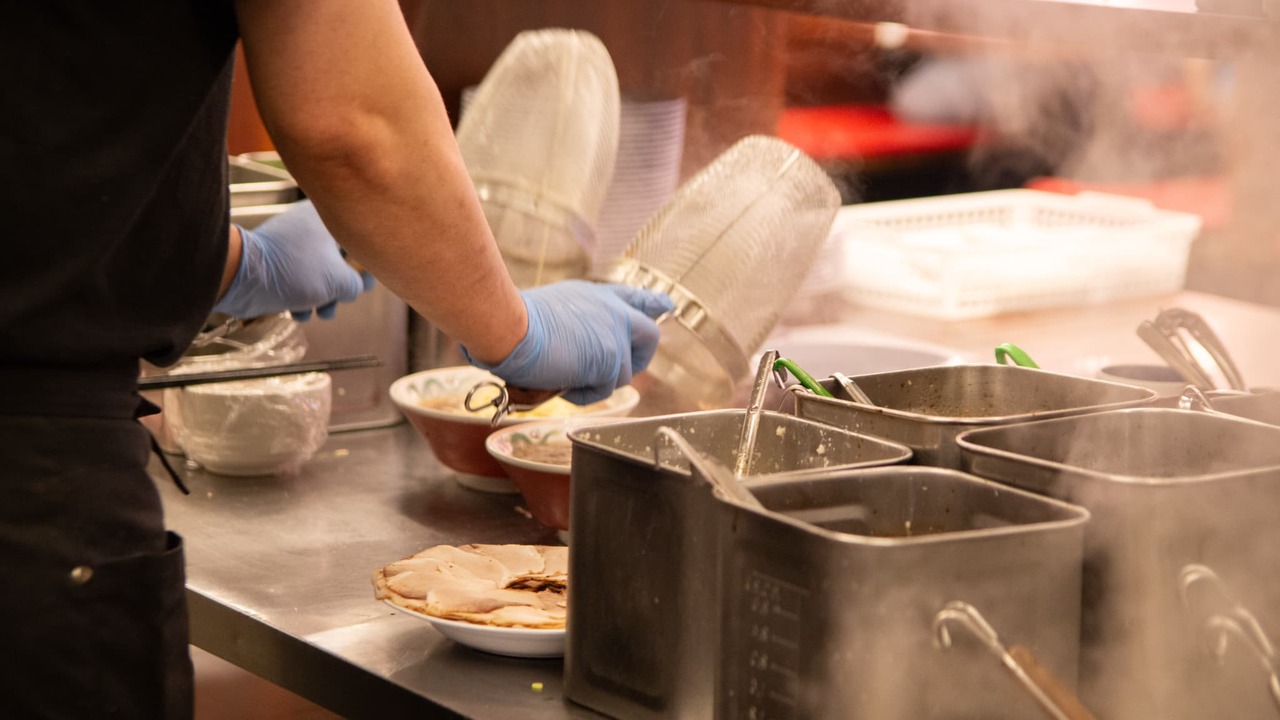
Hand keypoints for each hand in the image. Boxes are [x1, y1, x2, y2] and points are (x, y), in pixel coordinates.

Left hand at [213, 200, 372, 320]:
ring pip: (317, 271)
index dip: (368, 265)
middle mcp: (308, 224)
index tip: (367, 284)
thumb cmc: (295, 272)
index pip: (358, 239)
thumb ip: (356, 284)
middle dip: (339, 288)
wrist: (242, 276)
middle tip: (339, 301)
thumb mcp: (338, 281)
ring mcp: (289, 241)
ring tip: (320, 312)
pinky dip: (302, 295)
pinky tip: (298, 312)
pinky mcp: (274, 259)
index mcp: (326, 218)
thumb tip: (355, 288)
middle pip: (338, 259)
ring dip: (322, 296)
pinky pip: (297, 276)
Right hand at [462, 280, 673, 404]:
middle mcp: (612, 310)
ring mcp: (615, 333)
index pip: (632, 297)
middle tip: (623, 370)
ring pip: (624, 372)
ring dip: (598, 382)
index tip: (665, 306)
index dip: (650, 304)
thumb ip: (573, 325)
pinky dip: (585, 394)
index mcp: (595, 296)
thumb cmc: (514, 322)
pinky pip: (606, 389)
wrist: (508, 325)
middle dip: (641, 357)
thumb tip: (573, 351)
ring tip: (567, 378)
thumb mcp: (551, 312)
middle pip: (649, 333)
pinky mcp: (611, 357)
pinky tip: (563, 384)